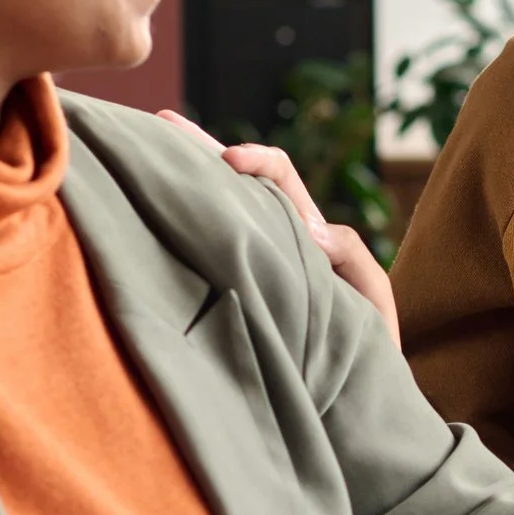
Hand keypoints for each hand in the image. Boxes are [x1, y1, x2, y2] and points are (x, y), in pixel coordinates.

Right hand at [159, 111, 399, 344]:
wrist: (349, 391)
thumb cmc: (366, 340)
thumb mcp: (370, 292)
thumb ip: (349, 253)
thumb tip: (307, 228)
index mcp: (303, 232)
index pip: (278, 177)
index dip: (256, 160)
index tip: (228, 160)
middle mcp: (271, 241)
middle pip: (234, 184)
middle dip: (199, 149)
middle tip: (161, 123)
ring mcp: (249, 266)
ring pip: (214, 217)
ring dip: (183, 185)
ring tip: (142, 156)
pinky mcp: (230, 296)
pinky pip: (205, 260)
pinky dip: (178, 235)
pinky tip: (146, 222)